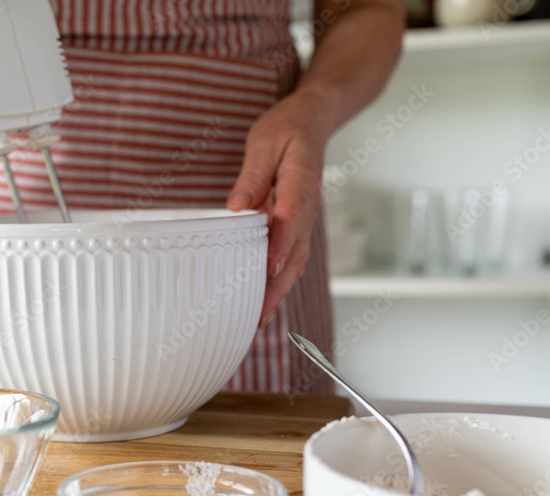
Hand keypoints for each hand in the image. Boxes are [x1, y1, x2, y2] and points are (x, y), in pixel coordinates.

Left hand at [227, 91, 329, 325]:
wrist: (313, 122)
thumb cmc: (287, 130)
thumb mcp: (264, 144)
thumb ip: (252, 177)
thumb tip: (237, 207)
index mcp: (300, 183)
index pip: (292, 217)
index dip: (281, 243)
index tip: (269, 266)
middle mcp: (307, 208)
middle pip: (296, 252)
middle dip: (278, 285)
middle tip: (258, 314)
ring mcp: (304, 221)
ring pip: (295, 261)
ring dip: (278, 292)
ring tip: (257, 319)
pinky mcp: (297, 227)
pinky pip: (291, 257)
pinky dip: (279, 282)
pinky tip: (262, 301)